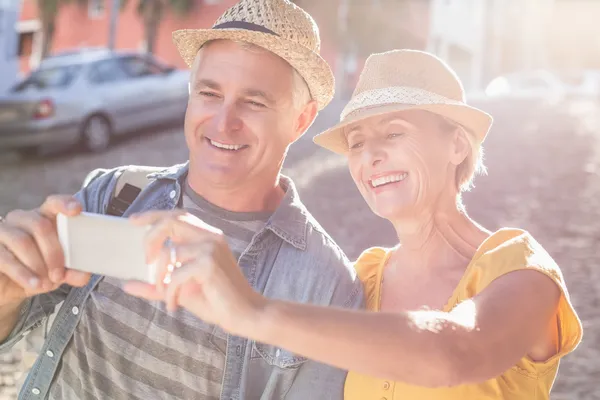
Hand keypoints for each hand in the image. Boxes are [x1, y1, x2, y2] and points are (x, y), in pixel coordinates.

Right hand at [0, 195, 90, 304]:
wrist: (9, 287)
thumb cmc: (38, 271)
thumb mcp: (58, 272)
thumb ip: (72, 271)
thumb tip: (84, 274)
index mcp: (44, 218)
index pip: (53, 203)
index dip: (64, 203)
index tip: (76, 210)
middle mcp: (22, 219)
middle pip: (40, 225)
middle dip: (53, 252)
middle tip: (59, 275)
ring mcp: (3, 231)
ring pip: (22, 240)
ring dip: (38, 264)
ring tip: (47, 283)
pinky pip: (5, 257)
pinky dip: (23, 273)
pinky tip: (34, 284)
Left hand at [123, 210, 265, 335]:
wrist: (245, 314)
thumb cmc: (217, 301)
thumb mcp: (181, 289)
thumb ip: (156, 284)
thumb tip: (127, 284)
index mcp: (208, 237)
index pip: (179, 215)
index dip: (154, 215)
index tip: (133, 221)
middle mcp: (211, 237)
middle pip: (172, 220)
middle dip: (151, 237)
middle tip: (145, 260)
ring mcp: (211, 248)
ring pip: (170, 253)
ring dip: (160, 278)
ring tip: (165, 295)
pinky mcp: (209, 264)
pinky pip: (175, 274)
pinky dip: (170, 292)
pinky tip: (174, 305)